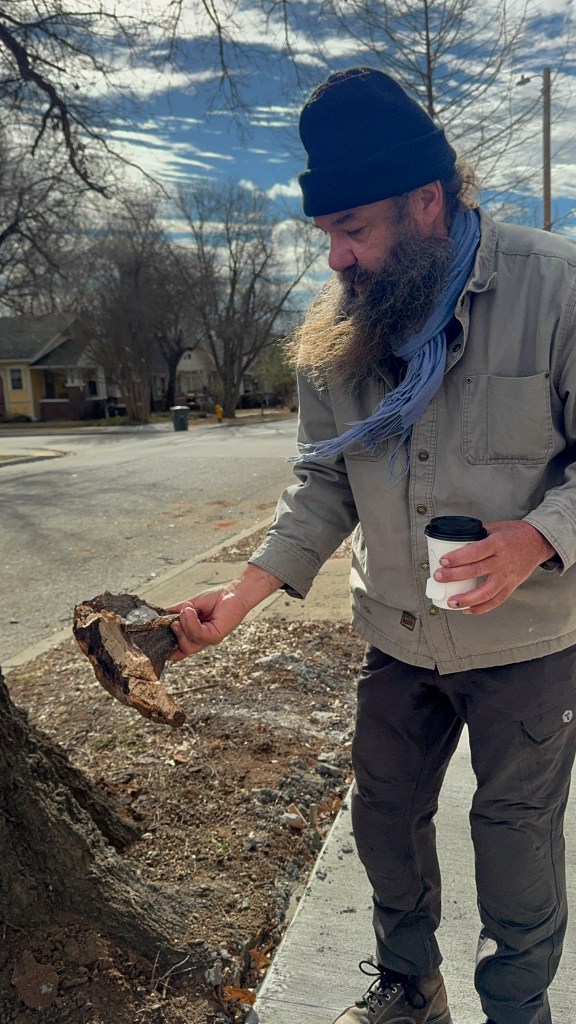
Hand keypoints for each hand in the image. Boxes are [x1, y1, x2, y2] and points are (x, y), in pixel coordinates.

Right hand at [167, 564, 283, 659]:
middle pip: (182, 650)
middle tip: (173, 621)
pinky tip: (191, 609)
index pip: (179, 651)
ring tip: (185, 610)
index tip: (158, 636)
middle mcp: (201, 641)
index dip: (168, 650)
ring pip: (189, 644)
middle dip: (175, 636)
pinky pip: (199, 634)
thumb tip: (160, 615)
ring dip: (183, 625)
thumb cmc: (215, 599)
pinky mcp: (216, 636)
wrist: (233, 592)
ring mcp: (209, 640)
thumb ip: (176, 612)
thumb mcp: (190, 606)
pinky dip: (191, 621)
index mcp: (194, 636)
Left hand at [432, 520, 555, 614]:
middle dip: (454, 576)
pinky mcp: (512, 586)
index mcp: (497, 544)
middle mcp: (503, 561)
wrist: (538, 542)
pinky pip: (496, 601)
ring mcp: (508, 576)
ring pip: (486, 592)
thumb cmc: (514, 533)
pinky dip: (481, 608)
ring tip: (451, 602)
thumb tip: (454, 542)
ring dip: (467, 599)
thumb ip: (477, 535)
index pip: (475, 552)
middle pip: (476, 571)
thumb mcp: (496, 527)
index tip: (443, 562)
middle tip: (439, 577)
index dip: (458, 558)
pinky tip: (467, 610)